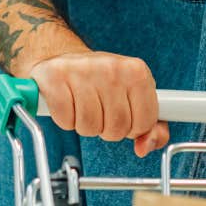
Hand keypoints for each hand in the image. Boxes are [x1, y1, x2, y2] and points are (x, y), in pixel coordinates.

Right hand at [26, 49, 170, 157]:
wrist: (63, 57)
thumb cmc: (100, 81)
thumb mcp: (133, 97)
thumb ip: (150, 127)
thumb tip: (145, 147)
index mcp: (137, 72)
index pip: (145, 122)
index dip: (133, 127)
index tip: (124, 115)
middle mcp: (112, 68)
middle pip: (117, 128)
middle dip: (107, 128)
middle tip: (100, 110)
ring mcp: (83, 71)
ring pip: (90, 127)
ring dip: (85, 125)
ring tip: (83, 106)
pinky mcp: (56, 78)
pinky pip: (66, 121)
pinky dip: (66, 120)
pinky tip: (68, 103)